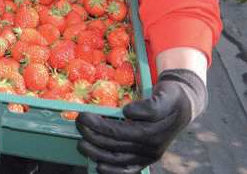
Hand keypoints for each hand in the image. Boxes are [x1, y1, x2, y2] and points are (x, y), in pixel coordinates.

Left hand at [76, 69, 207, 172]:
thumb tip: (128, 112)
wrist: (184, 108)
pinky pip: (128, 170)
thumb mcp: (166, 97)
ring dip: (97, 154)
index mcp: (154, 134)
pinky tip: (99, 166)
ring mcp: (149, 157)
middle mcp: (151, 149)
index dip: (99, 126)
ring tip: (81, 143)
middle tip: (78, 124)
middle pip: (115, 146)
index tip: (83, 116)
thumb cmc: (171, 99)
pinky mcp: (146, 160)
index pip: (119, 132)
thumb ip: (150, 106)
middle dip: (93, 136)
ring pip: (119, 160)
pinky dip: (113, 171)